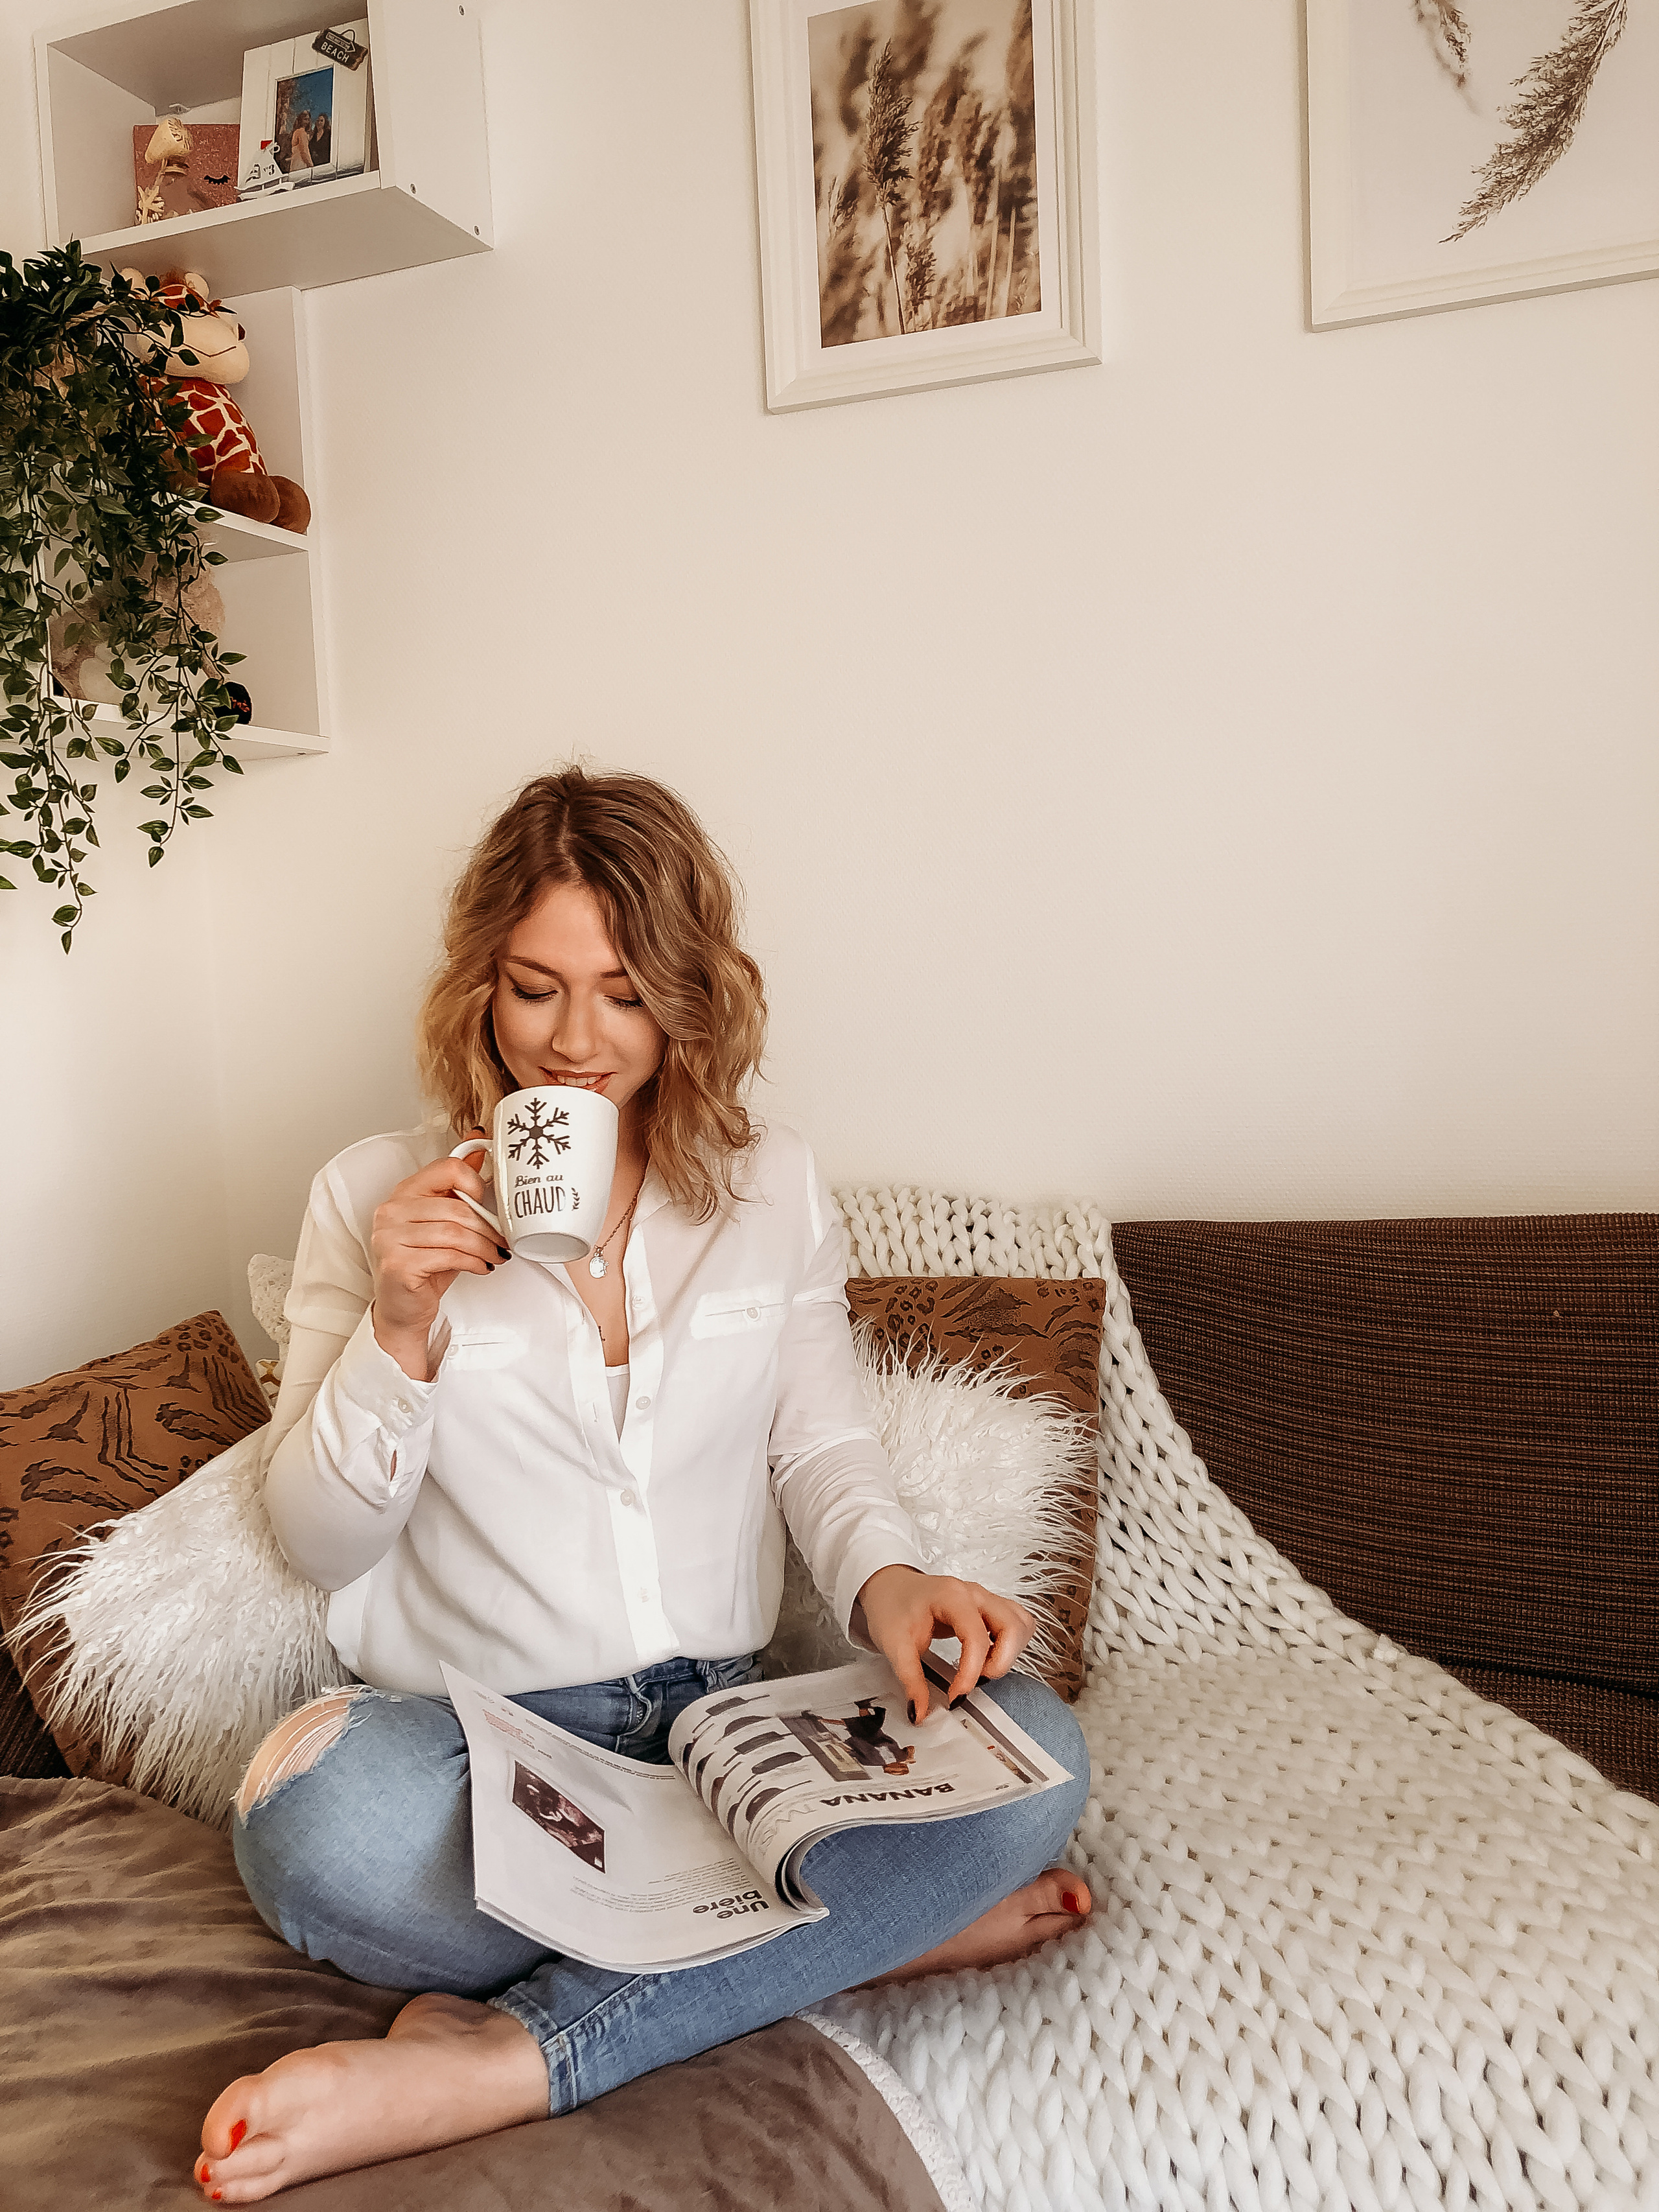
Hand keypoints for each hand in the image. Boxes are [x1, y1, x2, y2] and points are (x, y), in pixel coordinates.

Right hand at [370, 1135, 506, 1377]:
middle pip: (456, 1207)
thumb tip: (480, 1146)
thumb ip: (458, 1187)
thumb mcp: (444, 1222)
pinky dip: (473, 1262)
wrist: (402, 1308)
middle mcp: (391, 1211)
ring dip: (484, 1247)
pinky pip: (448, 1256)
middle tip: (502, 1240)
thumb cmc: (424, 1263)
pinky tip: (480, 1267)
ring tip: (495, 1255)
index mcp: (404, 1192)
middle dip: (488, 1227)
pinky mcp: (397, 1264)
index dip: (475, 1183)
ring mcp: (389, 1237)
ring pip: (455, 1233)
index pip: (447, 1168)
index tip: (487, 1203)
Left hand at [855, 1565, 1033, 1722]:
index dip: (970, 1673)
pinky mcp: (989, 1607)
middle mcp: (974, 1593)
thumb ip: (910, 1680)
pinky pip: (1017, 1623)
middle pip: (1013, 1626)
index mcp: (951, 1597)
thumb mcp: (894, 1645)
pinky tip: (989, 1657)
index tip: (955, 1696)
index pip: (976, 1637)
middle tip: (977, 1679)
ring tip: (983, 1668)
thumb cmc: (892, 1608)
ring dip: (1010, 1652)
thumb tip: (921, 1713)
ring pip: (1021, 1623)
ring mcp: (985, 1598)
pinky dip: (1011, 1644)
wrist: (890, 1586)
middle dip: (1001, 1661)